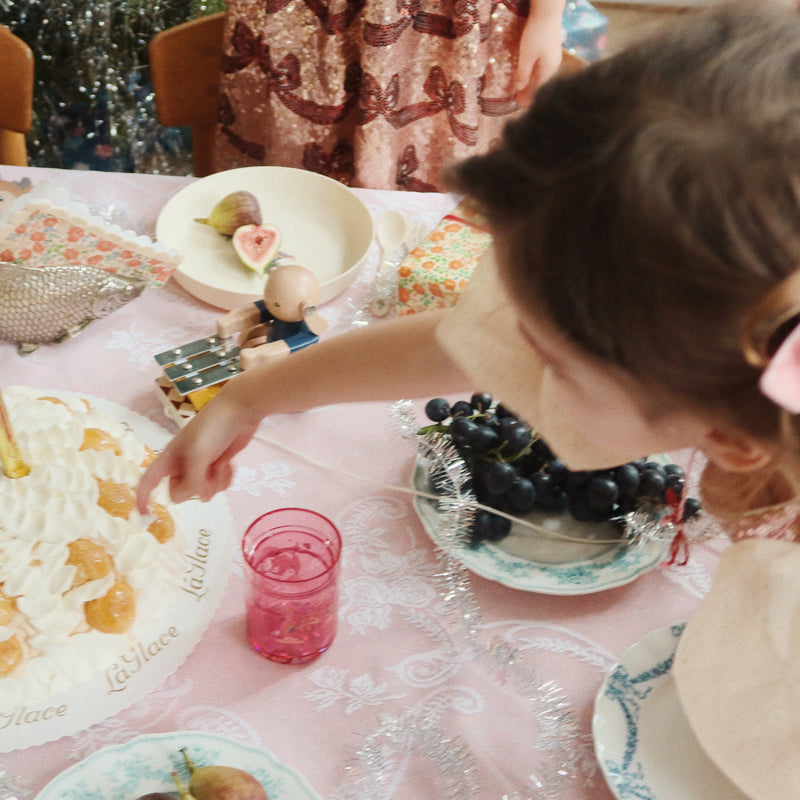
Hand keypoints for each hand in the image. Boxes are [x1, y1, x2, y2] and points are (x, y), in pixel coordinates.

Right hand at [136, 389, 259, 510]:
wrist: (240, 410)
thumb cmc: (212, 427)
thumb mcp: (197, 454)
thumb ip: (193, 479)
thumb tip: (201, 497)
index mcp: (170, 458)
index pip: (149, 480)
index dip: (143, 497)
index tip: (145, 514)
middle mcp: (182, 464)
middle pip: (180, 492)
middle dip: (196, 488)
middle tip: (208, 473)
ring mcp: (201, 466)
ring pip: (202, 491)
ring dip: (214, 483)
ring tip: (222, 466)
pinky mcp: (218, 465)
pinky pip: (217, 485)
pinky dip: (224, 480)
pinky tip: (230, 466)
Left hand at [514, 6, 563, 107]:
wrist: (548, 11)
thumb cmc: (537, 33)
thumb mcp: (527, 55)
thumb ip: (523, 74)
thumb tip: (519, 90)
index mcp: (549, 70)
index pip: (538, 89)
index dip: (529, 98)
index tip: (520, 107)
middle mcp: (553, 65)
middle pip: (540, 84)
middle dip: (530, 93)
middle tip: (519, 103)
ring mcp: (553, 57)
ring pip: (541, 76)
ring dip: (531, 85)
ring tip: (522, 92)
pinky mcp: (550, 50)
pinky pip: (541, 68)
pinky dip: (534, 75)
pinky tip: (529, 76)